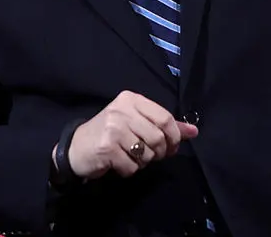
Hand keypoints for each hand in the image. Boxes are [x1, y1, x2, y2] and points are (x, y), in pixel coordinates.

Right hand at [62, 91, 198, 179]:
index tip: (171, 147)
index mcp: (131, 100)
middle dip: (158, 153)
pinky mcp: (106, 148)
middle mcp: (122, 110)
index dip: (174, 136)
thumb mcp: (136, 122)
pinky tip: (119, 163)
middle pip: (158, 137)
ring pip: (146, 153)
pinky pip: (132, 166)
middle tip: (150, 156)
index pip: (165, 117)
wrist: (76, 147)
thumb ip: (164, 125)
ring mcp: (113, 128)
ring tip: (131, 157)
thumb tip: (193, 131)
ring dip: (143, 162)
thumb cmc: (110, 133)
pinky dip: (129, 170)